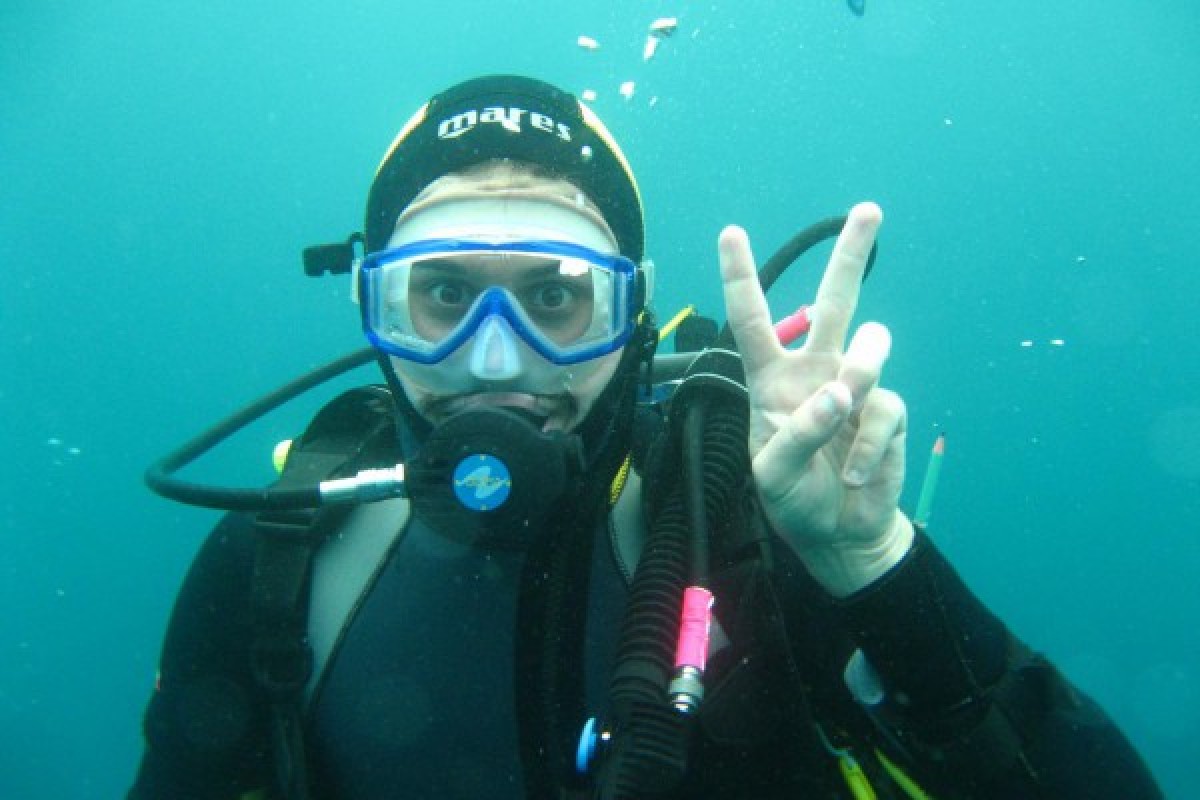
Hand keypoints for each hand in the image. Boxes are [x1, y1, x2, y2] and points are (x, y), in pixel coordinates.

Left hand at [718, 202, 913, 596]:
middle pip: (834, 301)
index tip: (731, 232)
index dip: (741, 276)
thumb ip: (796, 433)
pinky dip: (867, 445)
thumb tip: (839, 393)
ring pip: (871, 344)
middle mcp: (815, 371)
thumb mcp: (771, 474)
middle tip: (868, 210)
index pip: (753, 319)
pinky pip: (885, 407)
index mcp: (771, 378)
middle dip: (851, 254)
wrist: (839, 533)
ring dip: (860, 371)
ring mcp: (856, 387)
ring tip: (843, 407)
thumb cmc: (795, 498)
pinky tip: (853, 472)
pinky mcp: (888, 412)